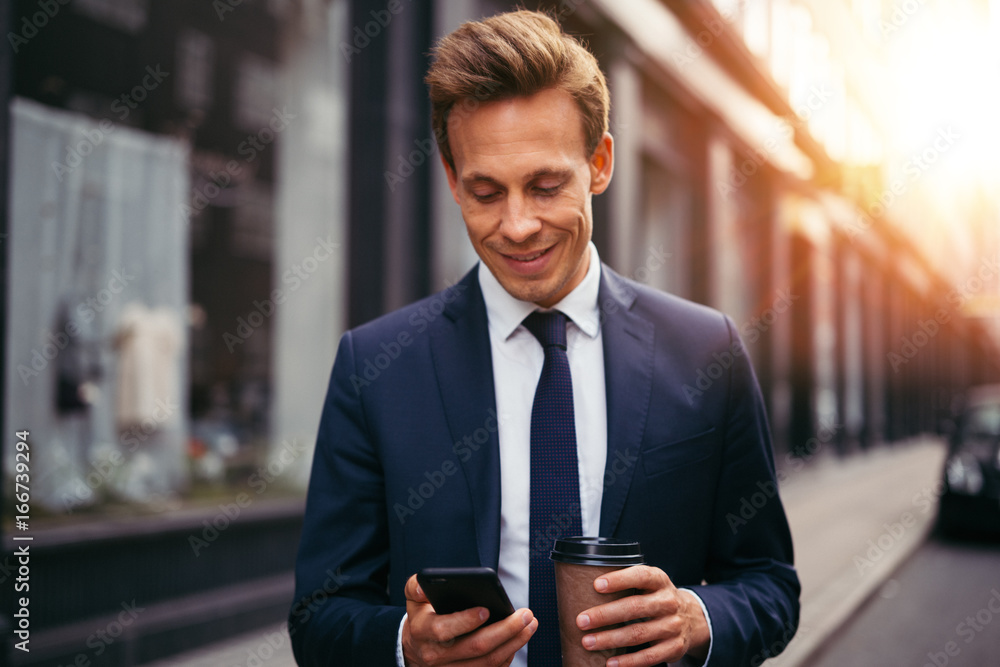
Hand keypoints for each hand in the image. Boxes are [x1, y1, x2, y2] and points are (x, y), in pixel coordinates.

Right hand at [402, 574, 537, 665]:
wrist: (416, 648)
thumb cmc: (422, 616)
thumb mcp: (413, 597)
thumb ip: (416, 585)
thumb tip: (424, 584)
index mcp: (422, 631)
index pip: (443, 630)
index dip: (465, 621)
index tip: (486, 609)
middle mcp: (436, 655)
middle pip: (476, 647)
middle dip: (505, 630)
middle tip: (525, 615)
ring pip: (488, 662)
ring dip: (514, 644)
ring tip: (529, 625)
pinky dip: (508, 656)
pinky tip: (519, 639)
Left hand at [575, 566, 709, 665]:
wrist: (691, 617)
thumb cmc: (656, 597)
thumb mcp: (649, 584)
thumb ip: (627, 583)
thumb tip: (585, 586)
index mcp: (660, 581)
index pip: (641, 576)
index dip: (619, 580)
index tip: (596, 585)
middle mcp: (668, 602)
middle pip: (635, 607)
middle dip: (605, 615)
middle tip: (582, 621)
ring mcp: (673, 626)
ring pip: (639, 633)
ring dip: (610, 639)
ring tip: (588, 642)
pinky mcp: (674, 647)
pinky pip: (649, 656)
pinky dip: (628, 661)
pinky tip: (610, 662)